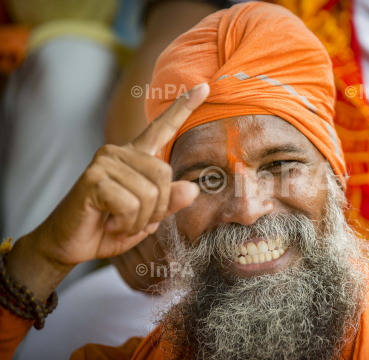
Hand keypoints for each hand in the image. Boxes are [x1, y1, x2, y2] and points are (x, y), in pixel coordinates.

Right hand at [5, 83, 208, 301]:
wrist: (68, 244)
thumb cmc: (108, 227)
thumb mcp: (147, 218)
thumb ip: (169, 202)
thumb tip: (193, 188)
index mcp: (136, 157)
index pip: (162, 128)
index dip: (184, 108)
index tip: (204, 87)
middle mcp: (120, 152)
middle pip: (165, 174)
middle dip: (157, 208)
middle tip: (134, 221)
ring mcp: (106, 162)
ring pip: (150, 193)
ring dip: (140, 220)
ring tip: (118, 222)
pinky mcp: (94, 177)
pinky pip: (131, 205)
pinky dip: (126, 223)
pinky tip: (109, 223)